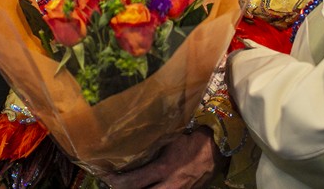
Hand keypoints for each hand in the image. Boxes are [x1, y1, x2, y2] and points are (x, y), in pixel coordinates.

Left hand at [103, 128, 222, 188]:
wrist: (218, 149)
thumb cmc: (193, 139)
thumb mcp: (171, 138)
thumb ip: (153, 146)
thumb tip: (131, 143)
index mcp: (164, 169)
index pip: (134, 181)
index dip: (116, 182)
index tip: (105, 176)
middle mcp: (170, 185)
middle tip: (112, 184)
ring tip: (127, 186)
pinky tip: (148, 186)